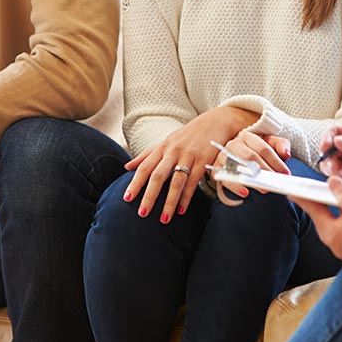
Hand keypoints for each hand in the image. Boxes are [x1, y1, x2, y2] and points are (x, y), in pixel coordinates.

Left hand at [123, 106, 257, 221]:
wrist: (215, 122)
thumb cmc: (188, 135)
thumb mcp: (166, 141)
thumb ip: (146, 155)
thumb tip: (126, 167)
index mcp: (162, 147)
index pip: (144, 166)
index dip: (135, 182)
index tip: (127, 198)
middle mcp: (173, 151)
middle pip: (158, 176)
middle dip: (149, 195)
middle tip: (142, 213)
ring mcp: (189, 156)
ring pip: (176, 182)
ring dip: (169, 202)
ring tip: (163, 219)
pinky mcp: (203, 161)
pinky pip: (193, 182)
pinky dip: (187, 197)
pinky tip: (182, 210)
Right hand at [212, 131, 290, 195]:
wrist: (236, 155)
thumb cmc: (256, 150)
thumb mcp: (269, 144)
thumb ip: (280, 145)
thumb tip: (286, 153)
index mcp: (247, 136)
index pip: (263, 148)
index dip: (276, 161)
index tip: (285, 173)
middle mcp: (234, 144)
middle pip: (250, 157)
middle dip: (264, 171)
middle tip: (274, 181)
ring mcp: (223, 156)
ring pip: (238, 167)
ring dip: (251, 179)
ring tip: (263, 188)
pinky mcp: (217, 168)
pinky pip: (225, 178)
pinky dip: (235, 186)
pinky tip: (245, 192)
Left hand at [294, 177, 341, 268]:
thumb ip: (341, 192)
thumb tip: (332, 182)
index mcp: (330, 233)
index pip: (313, 210)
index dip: (303, 198)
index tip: (292, 191)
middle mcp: (336, 244)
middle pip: (324, 219)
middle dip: (321, 205)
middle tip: (315, 193)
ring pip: (337, 226)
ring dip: (337, 213)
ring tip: (339, 200)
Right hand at [318, 125, 341, 197]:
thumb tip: (337, 140)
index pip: (334, 134)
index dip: (327, 139)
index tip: (326, 146)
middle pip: (329, 152)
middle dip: (329, 158)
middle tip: (335, 165)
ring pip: (331, 167)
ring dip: (333, 170)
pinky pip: (339, 182)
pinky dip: (339, 182)